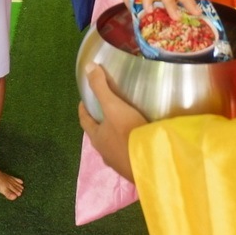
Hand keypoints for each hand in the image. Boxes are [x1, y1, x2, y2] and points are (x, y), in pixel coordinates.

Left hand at [78, 63, 147, 181]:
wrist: (151, 163)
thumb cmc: (128, 133)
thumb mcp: (113, 106)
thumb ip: (100, 87)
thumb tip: (88, 66)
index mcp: (97, 138)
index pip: (85, 121)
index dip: (83, 109)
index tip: (84, 100)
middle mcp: (105, 152)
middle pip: (98, 134)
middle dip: (100, 123)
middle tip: (106, 110)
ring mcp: (119, 162)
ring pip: (113, 146)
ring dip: (115, 136)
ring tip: (124, 125)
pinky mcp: (134, 167)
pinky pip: (128, 153)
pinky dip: (130, 145)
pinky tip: (139, 141)